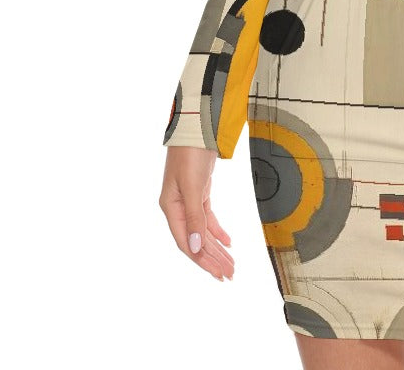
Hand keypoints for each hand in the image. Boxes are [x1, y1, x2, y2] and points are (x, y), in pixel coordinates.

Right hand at [159, 146, 235, 280]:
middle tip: (230, 274)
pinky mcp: (199, 191)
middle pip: (196, 240)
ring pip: (203, 231)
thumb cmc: (190, 155)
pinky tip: (228, 242)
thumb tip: (195, 247)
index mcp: (171, 208)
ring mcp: (188, 200)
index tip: (219, 273)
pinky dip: (217, 230)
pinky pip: (207, 217)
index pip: (186, 243)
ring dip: (217, 247)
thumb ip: (194, 216)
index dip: (202, 260)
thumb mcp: (192, 186)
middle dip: (213, 258)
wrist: (196, 128)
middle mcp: (178, 207)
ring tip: (231, 263)